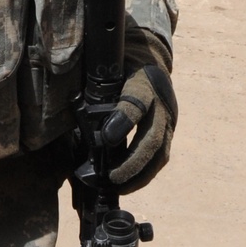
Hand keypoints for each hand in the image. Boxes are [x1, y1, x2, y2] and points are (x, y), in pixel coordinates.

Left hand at [102, 27, 176, 191]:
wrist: (151, 59)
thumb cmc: (122, 67)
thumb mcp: (108, 71)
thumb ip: (95, 91)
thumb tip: (75, 116)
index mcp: (142, 82)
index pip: (136, 101)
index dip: (124, 120)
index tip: (107, 138)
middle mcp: (161, 102)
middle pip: (153, 137)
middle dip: (132, 162)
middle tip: (112, 178)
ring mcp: (169, 118)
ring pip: (160, 152)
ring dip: (141, 175)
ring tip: (119, 187)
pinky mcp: (170, 130)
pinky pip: (161, 156)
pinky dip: (146, 173)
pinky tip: (129, 183)